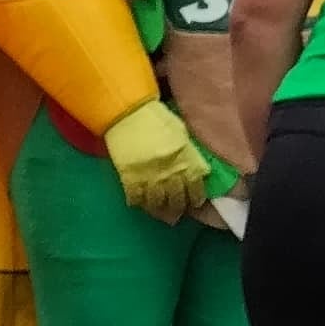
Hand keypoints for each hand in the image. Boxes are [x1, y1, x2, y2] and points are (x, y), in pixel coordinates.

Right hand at [103, 100, 213, 222]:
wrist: (128, 113)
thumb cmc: (156, 118)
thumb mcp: (181, 133)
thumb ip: (189, 153)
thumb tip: (195, 169)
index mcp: (185, 159)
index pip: (195, 186)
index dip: (196, 197)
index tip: (195, 203)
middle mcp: (170, 171)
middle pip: (176, 198)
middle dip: (178, 207)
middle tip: (177, 212)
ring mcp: (149, 176)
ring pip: (157, 201)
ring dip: (159, 209)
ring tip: (160, 212)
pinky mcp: (129, 177)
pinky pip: (135, 197)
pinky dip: (137, 202)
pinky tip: (138, 203)